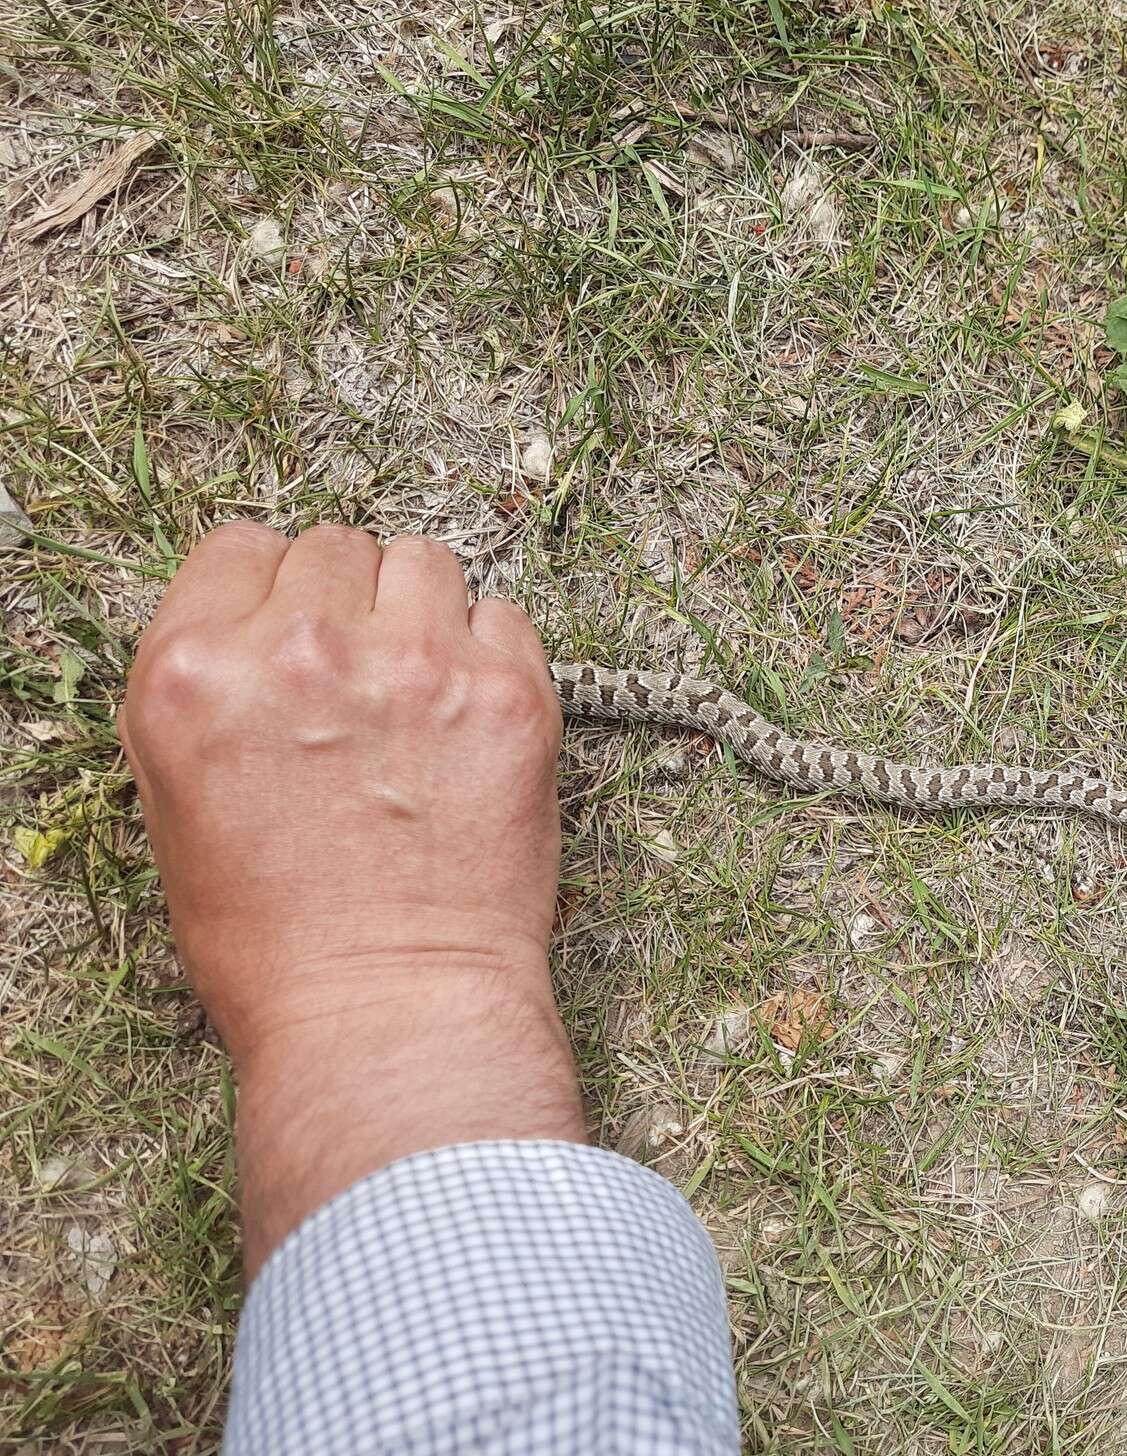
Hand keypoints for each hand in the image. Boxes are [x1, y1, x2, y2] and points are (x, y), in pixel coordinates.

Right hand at [120, 523, 583, 1268]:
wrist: (391, 1014)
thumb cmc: (278, 943)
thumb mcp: (180, 807)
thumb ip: (211, 695)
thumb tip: (257, 629)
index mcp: (194, 673)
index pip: (240, 548)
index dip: (269, 592)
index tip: (293, 631)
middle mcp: (300, 650)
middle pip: (335, 548)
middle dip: (349, 604)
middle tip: (366, 682)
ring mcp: (414, 663)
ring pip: (424, 562)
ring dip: (424, 613)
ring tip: (425, 693)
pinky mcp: (511, 690)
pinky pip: (504, 617)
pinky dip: (493, 656)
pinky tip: (475, 723)